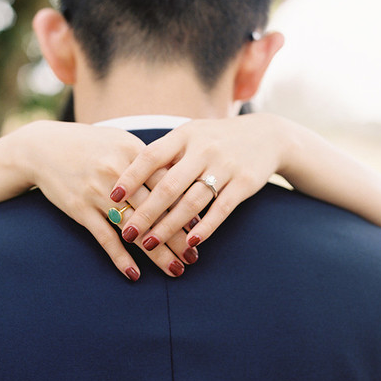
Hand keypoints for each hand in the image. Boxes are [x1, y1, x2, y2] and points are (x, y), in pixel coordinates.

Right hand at [18, 121, 197, 279]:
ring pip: (134, 228)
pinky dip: (120, 257)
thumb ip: (151, 160)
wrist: (43, 147)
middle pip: (157, 210)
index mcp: (134, 154)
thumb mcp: (121, 142)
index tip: (204, 227)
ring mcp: (98, 192)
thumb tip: (185, 178)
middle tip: (195, 257)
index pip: (169, 184)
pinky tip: (135, 274)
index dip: (187, 207)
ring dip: (157, 252)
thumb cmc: (91, 144)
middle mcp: (119, 173)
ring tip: (176, 270)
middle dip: (178, 236)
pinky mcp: (80, 208)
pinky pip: (104, 237)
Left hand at [109, 114, 285, 248]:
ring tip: (150, 244)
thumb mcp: (190, 136)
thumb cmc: (217, 139)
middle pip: (168, 185)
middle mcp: (203, 149)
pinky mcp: (244, 183)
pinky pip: (221, 210)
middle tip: (127, 233)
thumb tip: (126, 178)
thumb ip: (165, 154)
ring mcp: (225, 166)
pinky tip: (190, 243)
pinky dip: (205, 228)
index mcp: (184, 135)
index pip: (151, 156)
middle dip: (145, 212)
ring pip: (192, 202)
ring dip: (169, 226)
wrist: (266, 135)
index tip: (113, 198)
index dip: (130, 178)